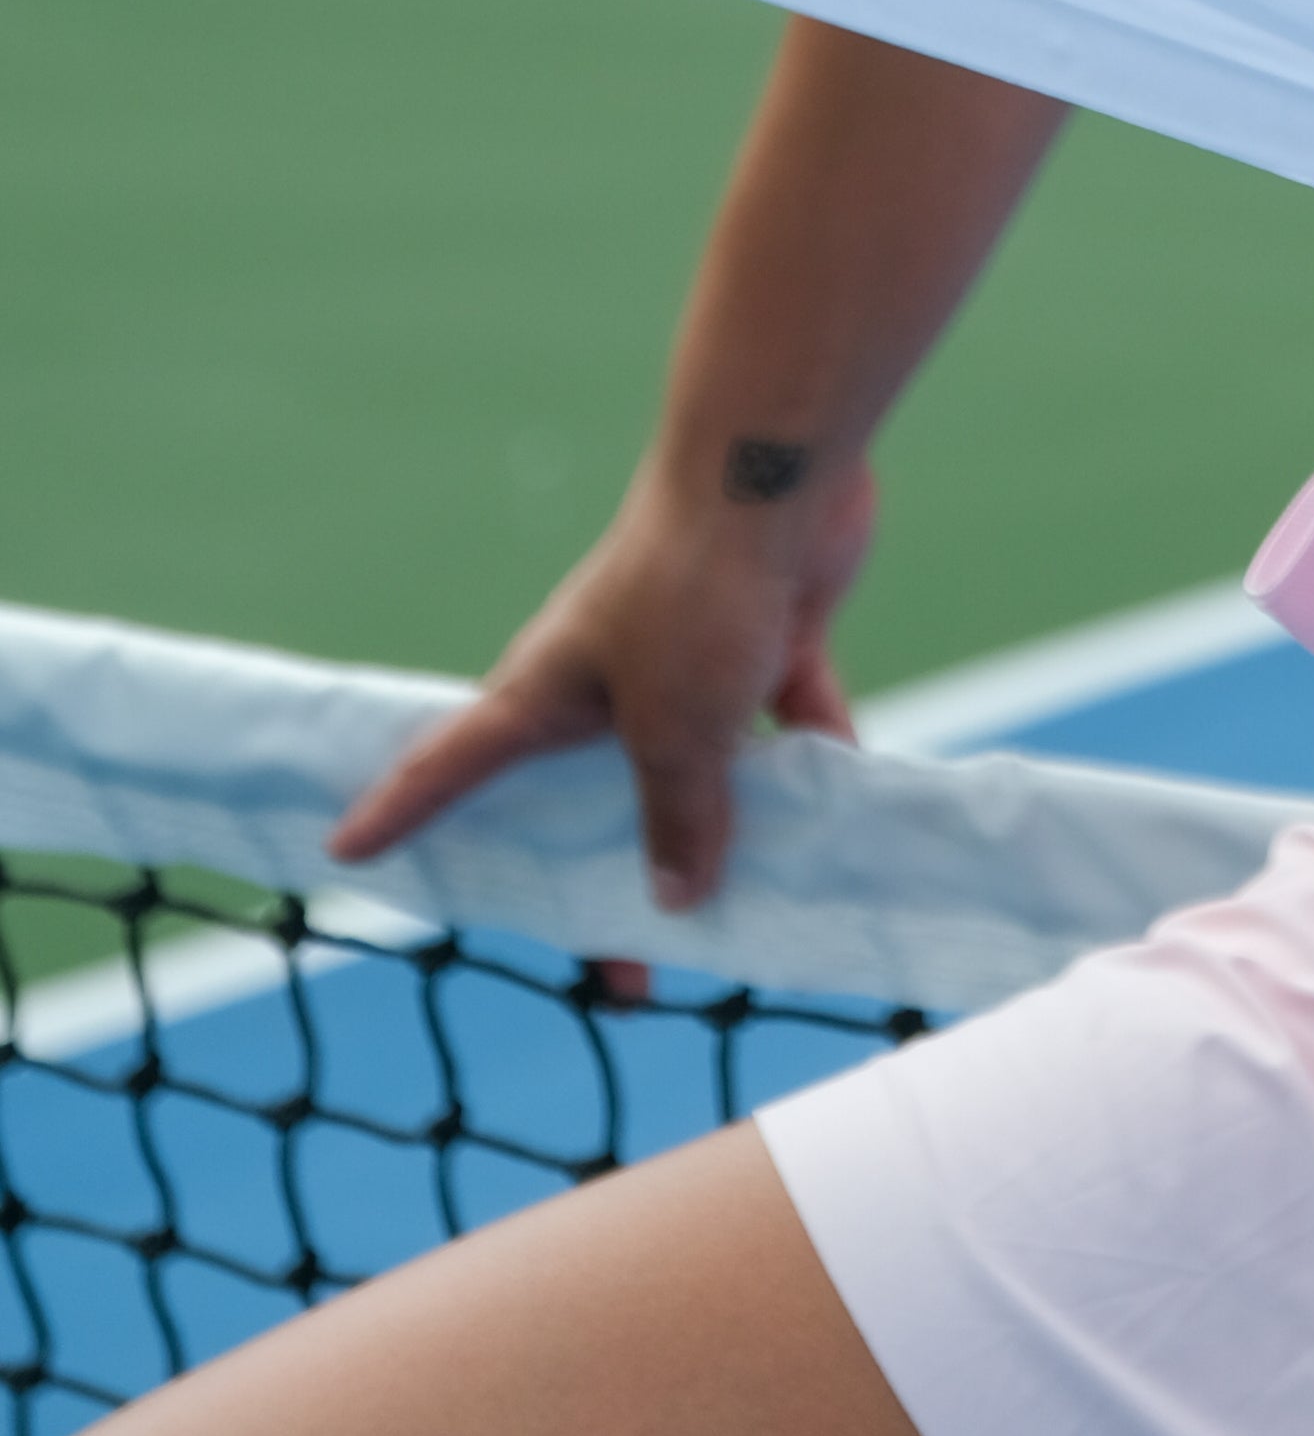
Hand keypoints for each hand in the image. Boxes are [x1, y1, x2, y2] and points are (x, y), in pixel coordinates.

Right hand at [328, 444, 880, 912]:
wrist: (780, 465)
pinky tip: (849, 804)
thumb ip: (673, 816)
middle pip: (597, 793)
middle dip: (609, 877)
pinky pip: (789, 713)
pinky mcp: (769, 630)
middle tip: (621, 970)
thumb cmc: (694, 591)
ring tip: (748, 915)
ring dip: (723, 829)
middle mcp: (611, 676)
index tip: (343, 850)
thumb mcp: (672, 729)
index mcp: (547, 690)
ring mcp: (693, 652)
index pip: (453, 763)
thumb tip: (672, 900)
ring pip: (703, 765)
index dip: (399, 810)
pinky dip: (814, 755)